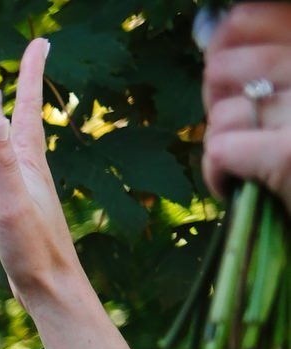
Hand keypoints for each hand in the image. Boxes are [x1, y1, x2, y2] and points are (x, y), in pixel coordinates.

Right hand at [0, 39, 89, 315]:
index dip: (31, 76)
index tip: (39, 42)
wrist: (53, 288)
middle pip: (26, 118)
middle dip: (26, 86)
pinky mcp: (23, 207)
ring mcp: (28, 188)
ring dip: (12, 118)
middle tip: (32, 54)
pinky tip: (4, 158)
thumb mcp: (13, 205)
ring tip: (2, 105)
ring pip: (19, 142)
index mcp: (30, 165)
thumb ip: (4, 164)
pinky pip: (12, 166)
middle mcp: (32, 170)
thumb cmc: (34, 250)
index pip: (27, 110)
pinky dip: (5, 150)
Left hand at [204, 4, 290, 201]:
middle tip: (242, 126)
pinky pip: (220, 151)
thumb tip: (210, 32)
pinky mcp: (290, 154)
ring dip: (222, 141)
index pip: (248, 18)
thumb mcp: (287, 96)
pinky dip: (219, 174)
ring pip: (221, 113)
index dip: (224, 41)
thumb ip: (258, 64)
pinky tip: (240, 185)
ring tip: (251, 158)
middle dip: (217, 101)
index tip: (225, 62)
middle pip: (223, 68)